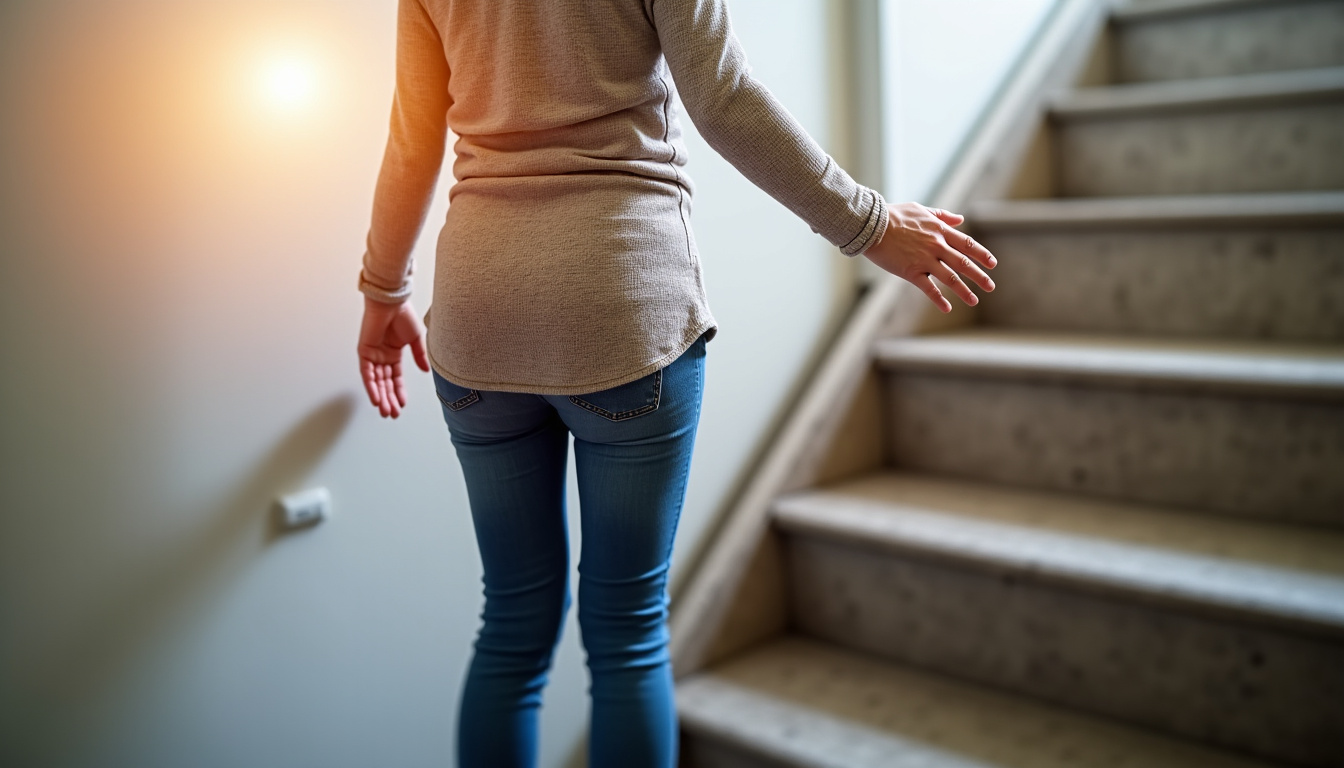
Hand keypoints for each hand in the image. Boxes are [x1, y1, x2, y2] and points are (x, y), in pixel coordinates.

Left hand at [357, 296, 429, 418]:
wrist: (392, 302)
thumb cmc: (403, 315)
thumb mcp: (415, 339)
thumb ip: (419, 356)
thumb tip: (425, 371)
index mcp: (393, 354)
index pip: (396, 378)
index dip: (399, 392)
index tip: (403, 405)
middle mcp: (382, 356)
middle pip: (385, 383)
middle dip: (389, 399)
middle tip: (393, 414)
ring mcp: (372, 355)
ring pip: (376, 382)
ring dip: (381, 397)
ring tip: (386, 411)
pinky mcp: (364, 352)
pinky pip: (367, 374)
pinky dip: (371, 387)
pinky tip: (377, 399)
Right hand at [862, 203, 997, 312]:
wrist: (871, 224)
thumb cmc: (893, 215)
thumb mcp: (921, 210)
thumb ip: (942, 215)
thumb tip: (960, 219)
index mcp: (940, 230)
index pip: (967, 244)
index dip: (981, 255)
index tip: (992, 264)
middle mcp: (936, 246)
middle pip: (963, 263)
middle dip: (979, 276)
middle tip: (990, 287)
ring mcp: (925, 260)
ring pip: (951, 278)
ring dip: (964, 291)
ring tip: (975, 301)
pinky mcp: (911, 271)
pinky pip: (929, 288)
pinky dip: (939, 299)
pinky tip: (947, 308)